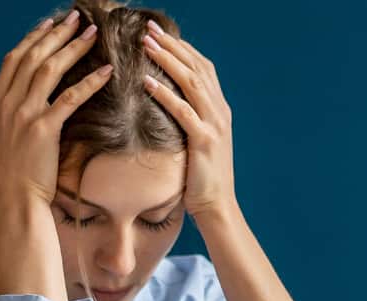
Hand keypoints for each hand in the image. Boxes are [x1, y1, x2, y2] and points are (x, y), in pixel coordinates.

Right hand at [0, 11, 113, 209]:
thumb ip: (0, 120)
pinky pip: (70, 97)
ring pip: (49, 69)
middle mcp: (6, 105)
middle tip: (76, 18)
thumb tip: (5, 106)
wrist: (13, 202)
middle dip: (56, 34)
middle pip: (31, 57)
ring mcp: (23, 115)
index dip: (32, 39)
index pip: (13, 60)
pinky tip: (106, 70)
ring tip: (92, 33)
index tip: (48, 25)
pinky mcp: (44, 129)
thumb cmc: (8, 179)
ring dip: (72, 47)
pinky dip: (89, 81)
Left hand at [140, 19, 236, 219]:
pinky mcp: (204, 141)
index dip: (182, 48)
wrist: (217, 206)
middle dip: (172, 45)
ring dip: (167, 60)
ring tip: (146, 45)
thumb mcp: (199, 141)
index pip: (203, 67)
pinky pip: (183, 111)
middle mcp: (220, 111)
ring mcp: (214, 124)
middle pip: (196, 67)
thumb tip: (167, 102)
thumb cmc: (202, 177)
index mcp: (219, 108)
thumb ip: (190, 118)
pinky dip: (164, 94)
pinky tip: (146, 82)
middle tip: (149, 29)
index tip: (161, 33)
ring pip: (191, 82)